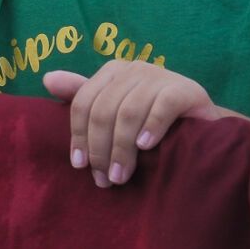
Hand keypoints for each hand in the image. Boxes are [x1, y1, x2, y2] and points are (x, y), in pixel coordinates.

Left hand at [43, 62, 222, 186]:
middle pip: (103, 110)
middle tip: (104, 180)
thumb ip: (83, 96)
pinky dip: (151, 128)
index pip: (84, 102)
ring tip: (121, 176)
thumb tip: (47, 79)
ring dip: (122, 149)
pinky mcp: (185, 89)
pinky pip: (162, 107)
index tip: (80, 166)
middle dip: (100, 149)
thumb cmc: (151, 120)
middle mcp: (134, 68)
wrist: (203, 127)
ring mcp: (160, 76)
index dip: (78, 136)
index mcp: (112, 71)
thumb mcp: (115, 108)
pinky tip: (145, 147)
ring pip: (128, 113)